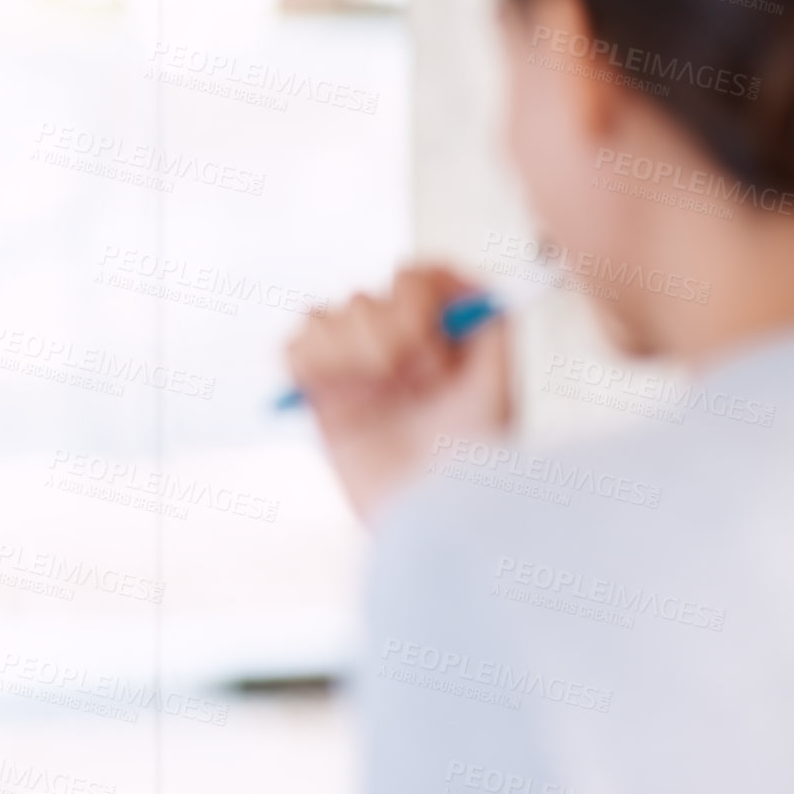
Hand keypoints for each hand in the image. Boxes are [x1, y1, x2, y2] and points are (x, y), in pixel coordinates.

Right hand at [285, 263, 513, 524]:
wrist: (427, 516)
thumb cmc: (473, 462)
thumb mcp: (501, 384)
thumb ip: (490, 322)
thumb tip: (467, 280)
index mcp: (441, 335)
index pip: (414, 277)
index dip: (416, 302)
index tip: (433, 343)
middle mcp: (396, 346)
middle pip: (365, 297)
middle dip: (386, 337)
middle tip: (414, 385)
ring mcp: (353, 368)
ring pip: (324, 316)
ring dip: (346, 351)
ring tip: (374, 394)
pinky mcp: (317, 393)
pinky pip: (292, 348)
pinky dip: (305, 362)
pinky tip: (333, 393)